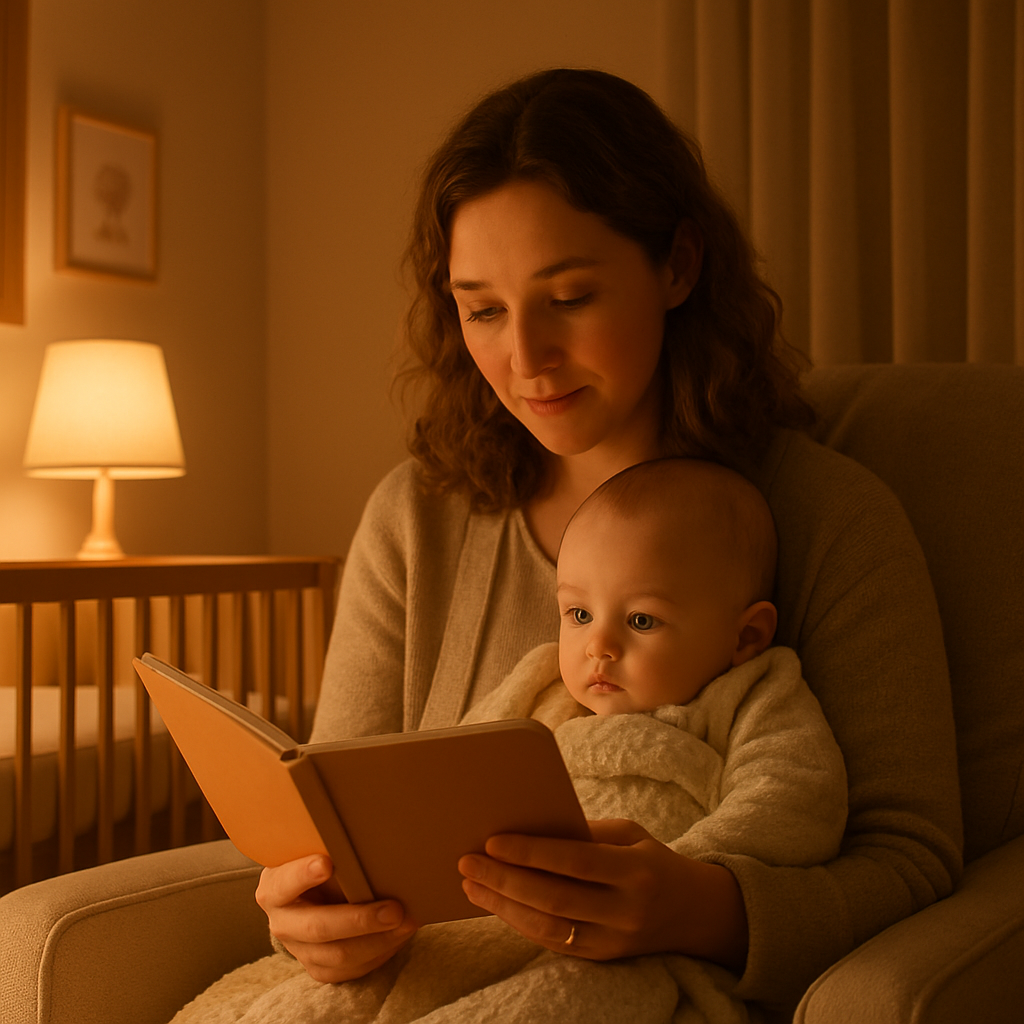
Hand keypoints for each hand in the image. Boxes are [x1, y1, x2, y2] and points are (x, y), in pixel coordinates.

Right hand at [255, 855, 416, 982]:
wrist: (308, 894)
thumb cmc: (315, 863)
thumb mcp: (312, 853)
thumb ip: (329, 850)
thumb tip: (364, 839)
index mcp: (275, 888)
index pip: (285, 882)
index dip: (303, 874)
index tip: (326, 863)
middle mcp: (282, 923)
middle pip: (318, 927)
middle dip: (359, 920)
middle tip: (394, 910)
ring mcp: (299, 950)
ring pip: (338, 956)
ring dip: (378, 941)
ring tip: (407, 923)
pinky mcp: (319, 967)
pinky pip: (350, 970)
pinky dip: (379, 953)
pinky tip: (399, 937)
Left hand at [457, 819, 747, 967]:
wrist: (693, 913)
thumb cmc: (650, 860)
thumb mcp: (629, 835)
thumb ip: (585, 833)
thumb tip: (530, 825)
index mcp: (636, 872)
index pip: (575, 862)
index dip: (532, 852)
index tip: (493, 841)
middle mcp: (625, 912)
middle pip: (554, 899)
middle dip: (505, 880)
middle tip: (468, 862)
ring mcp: (613, 941)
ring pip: (547, 928)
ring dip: (502, 906)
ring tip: (471, 885)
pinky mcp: (601, 959)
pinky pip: (552, 943)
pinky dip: (519, 923)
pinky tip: (495, 904)